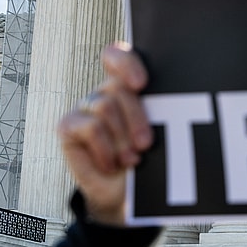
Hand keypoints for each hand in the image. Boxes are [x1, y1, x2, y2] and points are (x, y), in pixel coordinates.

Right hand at [57, 42, 152, 224]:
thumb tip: (178, 100)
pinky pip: (89, 128)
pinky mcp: (68, 126)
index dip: (126, 63)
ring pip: (105, 106)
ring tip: (133, 159)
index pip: (118, 55)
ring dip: (122, 137)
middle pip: (118, 86)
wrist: (126, 190)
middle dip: (136, 117)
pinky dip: (105, 149)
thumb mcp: (162, 131)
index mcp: (130, 84)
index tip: (142, 84)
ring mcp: (85, 106)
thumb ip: (161, 110)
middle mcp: (106, 91)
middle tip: (147, 144)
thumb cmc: (150, 156)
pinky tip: (113, 164)